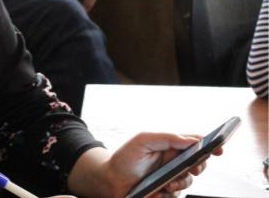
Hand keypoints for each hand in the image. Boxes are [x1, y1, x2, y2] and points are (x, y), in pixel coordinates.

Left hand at [105, 132, 222, 197]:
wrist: (110, 180)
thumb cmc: (125, 158)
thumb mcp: (143, 141)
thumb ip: (166, 138)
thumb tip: (191, 140)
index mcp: (169, 145)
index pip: (194, 143)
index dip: (210, 144)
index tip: (218, 149)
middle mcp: (173, 161)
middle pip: (198, 163)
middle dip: (198, 166)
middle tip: (192, 169)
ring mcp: (171, 177)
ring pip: (189, 181)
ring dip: (180, 183)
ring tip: (166, 184)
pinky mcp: (166, 193)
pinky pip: (177, 195)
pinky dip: (168, 195)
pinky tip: (156, 193)